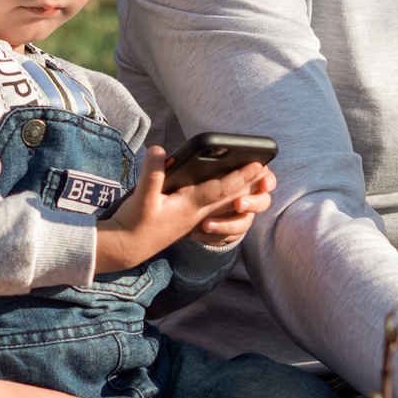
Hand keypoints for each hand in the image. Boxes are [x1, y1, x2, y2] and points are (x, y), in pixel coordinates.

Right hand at [94, 149, 271, 274]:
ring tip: (258, 179)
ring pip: (225, 205)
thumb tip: (158, 149)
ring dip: (242, 193)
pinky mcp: (189, 222)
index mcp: (189, 207)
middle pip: (230, 197)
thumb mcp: (140, 197)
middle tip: (270, 169)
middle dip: (250, 184)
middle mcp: (197, 214)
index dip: (240, 176)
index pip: (221, 189)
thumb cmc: (135, 223)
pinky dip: (228, 203)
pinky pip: (215, 211)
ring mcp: (194, 219)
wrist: (128, 248)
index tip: (258, 164)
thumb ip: (152, 173)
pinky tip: (236, 196)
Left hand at [192, 165, 274, 247]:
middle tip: (238, 203)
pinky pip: (228, 238)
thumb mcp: (204, 171)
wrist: (187, 205)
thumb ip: (212, 166)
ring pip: (244, 223)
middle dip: (254, 203)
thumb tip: (200, 157)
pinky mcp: (230, 233)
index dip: (267, 180)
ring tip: (206, 224)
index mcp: (248, 179)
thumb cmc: (198, 180)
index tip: (263, 182)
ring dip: (227, 225)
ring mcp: (241, 217)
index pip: (266, 178)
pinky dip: (214, 236)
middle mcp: (249, 198)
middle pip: (263, 202)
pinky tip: (197, 233)